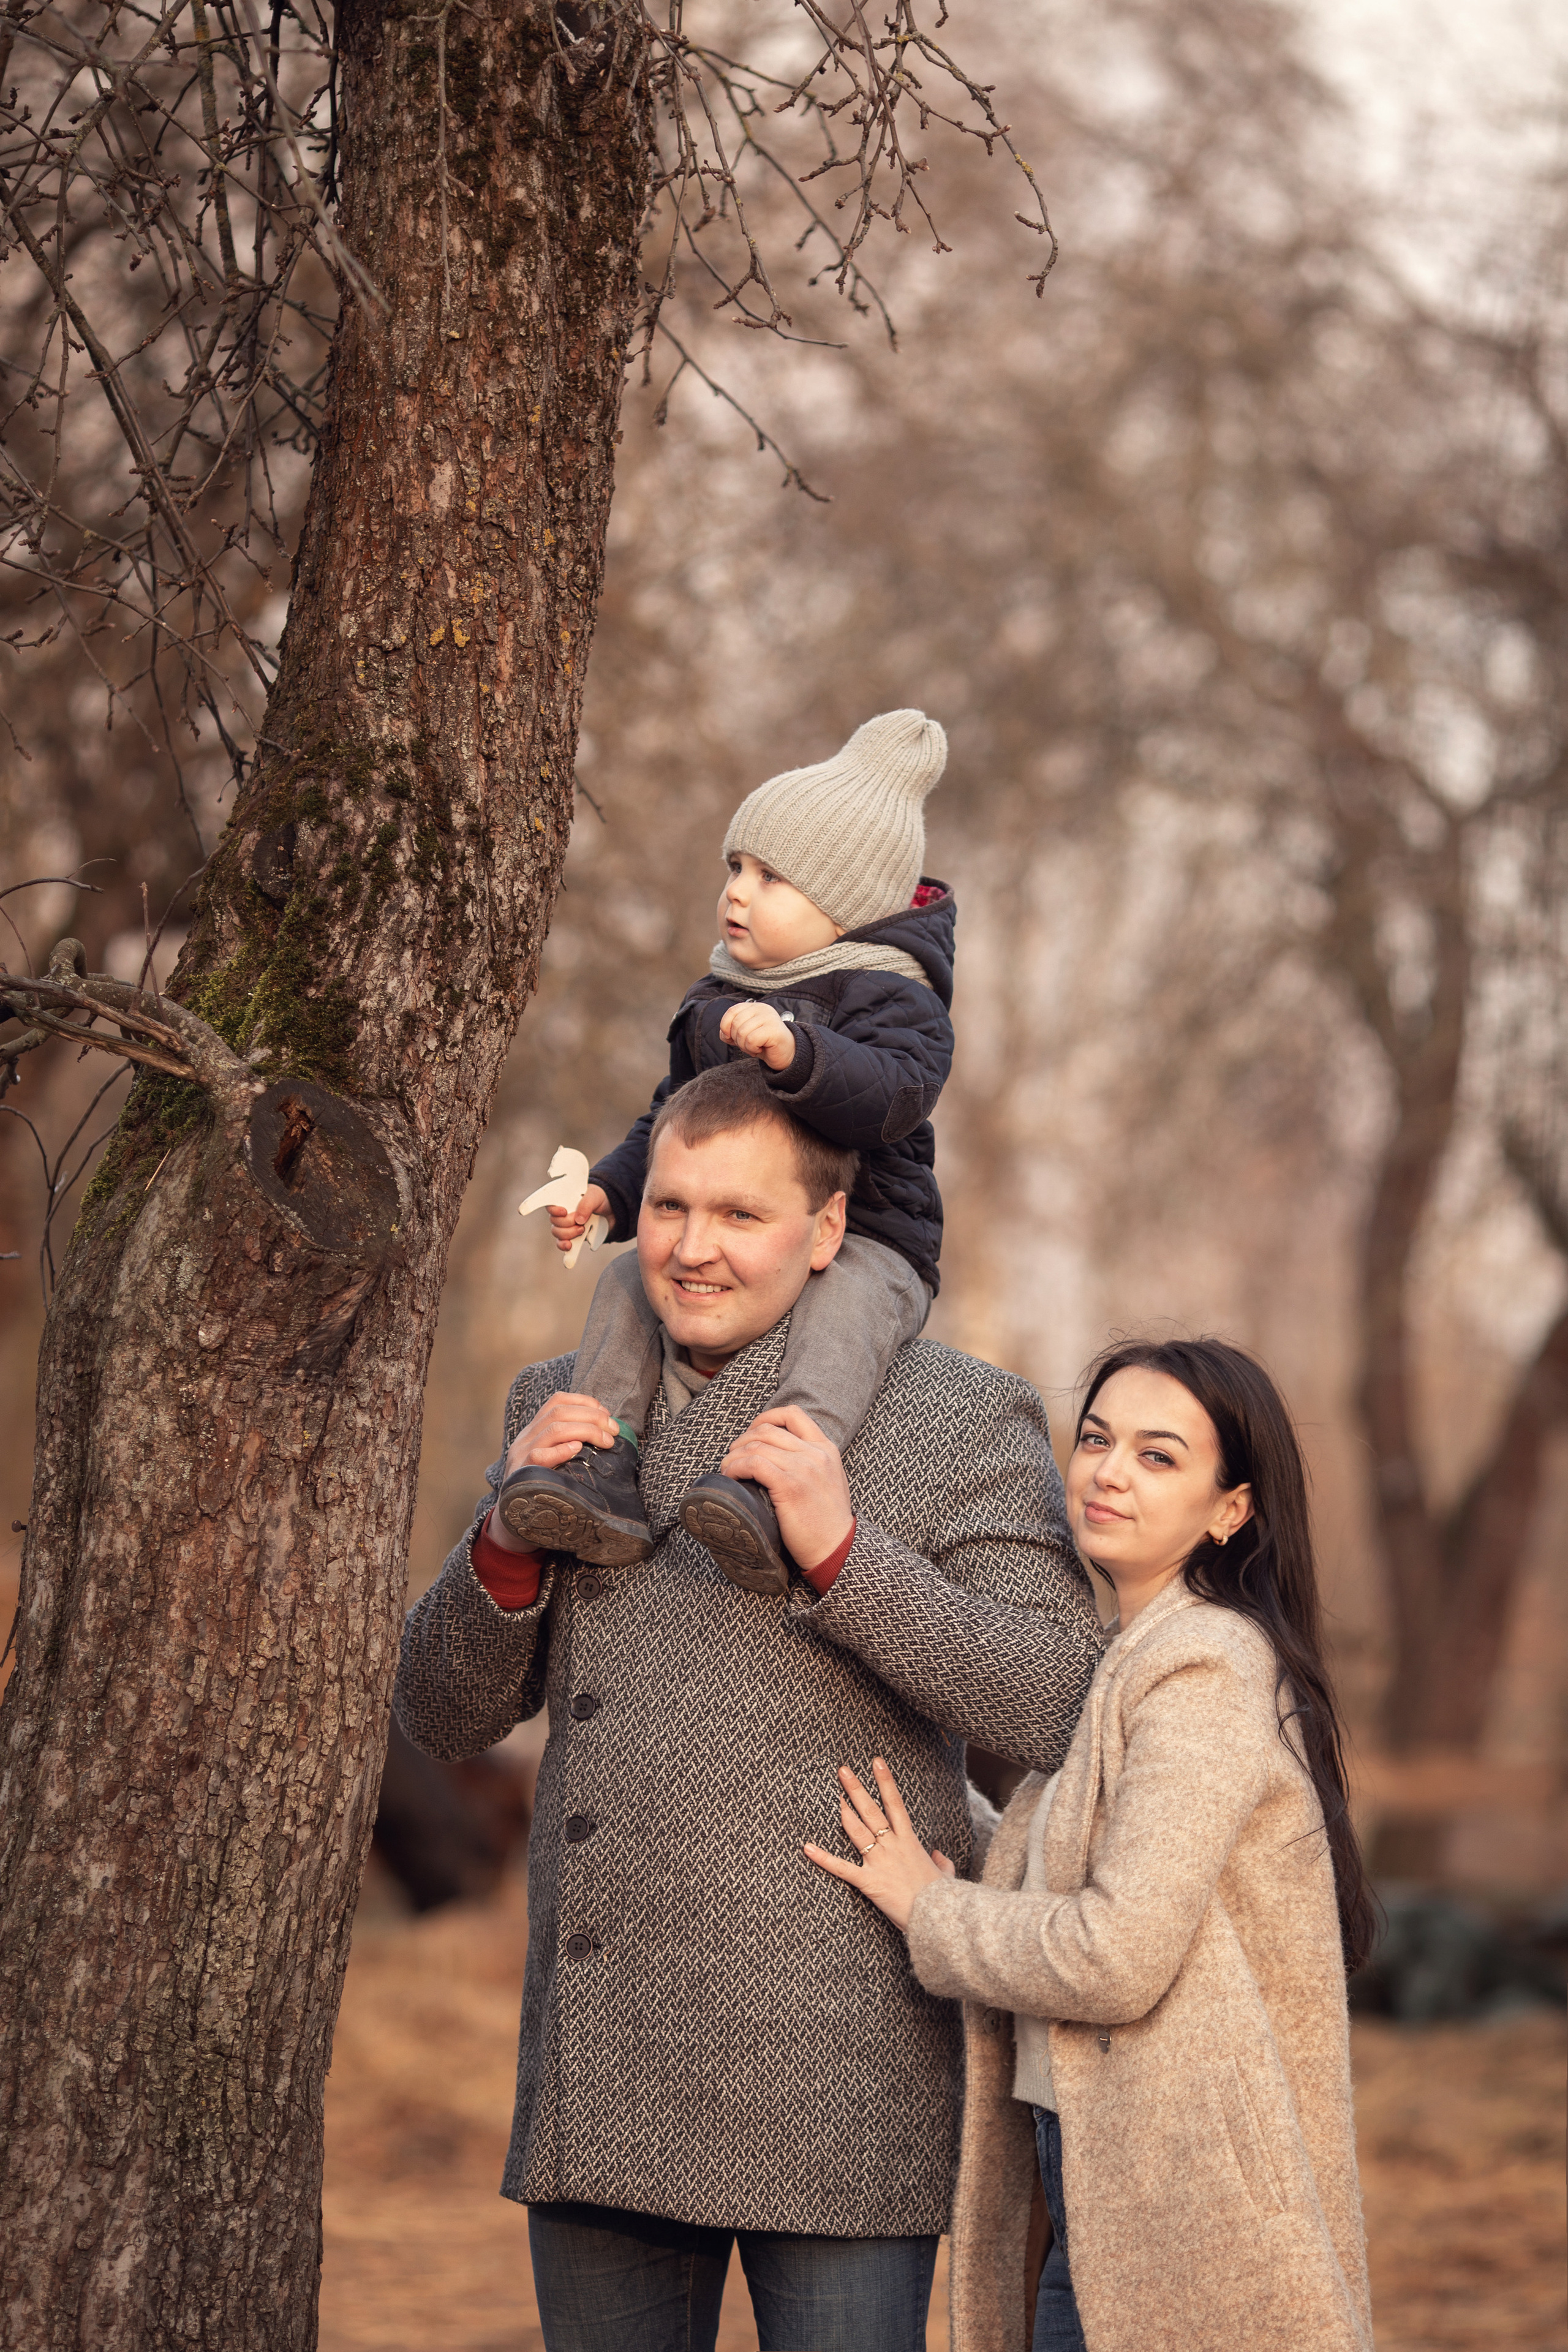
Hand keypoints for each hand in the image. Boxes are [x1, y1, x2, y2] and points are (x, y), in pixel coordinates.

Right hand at [502, 1390, 617, 1481]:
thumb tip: (607, 1430)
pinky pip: (539, 1456)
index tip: (606, 1413)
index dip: (584, 1402)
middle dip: (592, 1417)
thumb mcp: (553, 1456)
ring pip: (553, 1430)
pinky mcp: (522, 1474)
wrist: (512, 1513)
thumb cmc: (542, 1483)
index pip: (558, 1401)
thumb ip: (570, 1441)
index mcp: (534, 1429)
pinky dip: (561, 1450)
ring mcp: (522, 1454)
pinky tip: (577, 1450)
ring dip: (586, 1431)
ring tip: (605, 1442)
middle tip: (613, 1430)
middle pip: (560, 1412)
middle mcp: (526, 1437)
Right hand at [547, 1182, 609, 1253]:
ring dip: (569, 1233)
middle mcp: (562, 1213)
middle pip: (554, 1221)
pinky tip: (569, 1246)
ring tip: (583, 1230)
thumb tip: (578, 1220)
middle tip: (581, 1222)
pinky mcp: (572, 1237)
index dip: (554, 1210)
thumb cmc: (600, 1199)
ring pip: (557, 1233)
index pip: (551, 1205)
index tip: (564, 1212)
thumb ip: (586, 1205)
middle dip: (567, 1223)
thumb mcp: (595, 1196)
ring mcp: (566, 1226)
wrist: (612, 1211)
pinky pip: (561, 1244)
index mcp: (564, 1200)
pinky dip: (564, 1246)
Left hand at [719, 1001, 796, 1070]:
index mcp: (754, 1007)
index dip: (725, 1026)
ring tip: (755, 1048)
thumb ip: (731, 1031)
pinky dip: (752, 1049)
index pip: (731, 1011)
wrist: (785, 1054)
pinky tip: (760, 1049)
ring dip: (745, 1046)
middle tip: (748, 1045)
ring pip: (742, 1033)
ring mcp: (769, 1018)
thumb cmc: (764, 1043)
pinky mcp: (774, 1030)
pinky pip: (751, 1040)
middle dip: (737, 1040)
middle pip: (735, 1024)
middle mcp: (762, 1008)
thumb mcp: (743, 1035)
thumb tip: (724, 1033)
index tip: (731, 1038)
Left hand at [720, 1404, 851, 1568]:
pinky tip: (730, 1477)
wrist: (837, 1549)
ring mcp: (803, 1468)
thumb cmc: (828, 1522)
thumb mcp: (830, 1479)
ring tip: (727, 1470)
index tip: (751, 1432)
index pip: (793, 1414)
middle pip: (768, 1430)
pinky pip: (753, 1464)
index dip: (765, 1418)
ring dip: (734, 1456)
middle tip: (732, 1457)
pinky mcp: (789, 1486)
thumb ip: (812, 1461)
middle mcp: (816, 1453)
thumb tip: (778, 1455)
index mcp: (826, 1448)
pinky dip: (735, 1467)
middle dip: (743, 1440)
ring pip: (756, 1446)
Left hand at [804, 1758, 955, 1931]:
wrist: (938, 1916)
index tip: (876, 1762)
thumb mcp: (946, 1876)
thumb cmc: (943, 1898)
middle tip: (842, 1770)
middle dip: (856, 1789)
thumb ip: (943, 1863)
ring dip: (843, 1813)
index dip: (885, 1782)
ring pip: (857, 1831)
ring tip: (832, 1796)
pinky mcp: (869, 1882)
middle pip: (871, 1811)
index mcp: (909, 1842)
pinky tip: (807, 1848)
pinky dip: (823, 1858)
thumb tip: (939, 1856)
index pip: (895, 1804)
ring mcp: (880, 1862)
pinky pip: (842, 1868)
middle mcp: (892, 1846)